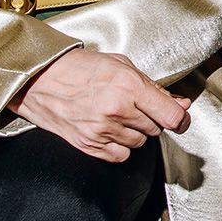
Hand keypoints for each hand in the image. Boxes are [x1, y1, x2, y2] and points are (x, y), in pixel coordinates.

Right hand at [15, 49, 189, 161]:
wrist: (40, 80)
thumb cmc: (78, 68)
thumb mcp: (121, 65)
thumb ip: (154, 87)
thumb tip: (180, 104)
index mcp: (128, 85)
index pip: (171, 115)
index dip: (181, 119)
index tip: (181, 119)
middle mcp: (117, 110)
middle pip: (156, 129)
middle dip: (150, 119)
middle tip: (133, 106)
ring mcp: (102, 130)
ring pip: (140, 143)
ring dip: (134, 132)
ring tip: (116, 114)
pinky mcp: (90, 145)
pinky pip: (121, 155)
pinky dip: (119, 146)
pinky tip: (108, 129)